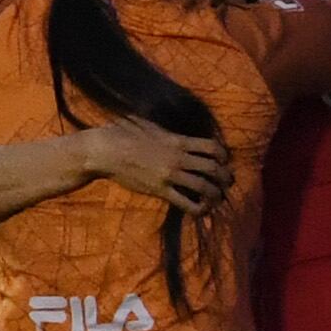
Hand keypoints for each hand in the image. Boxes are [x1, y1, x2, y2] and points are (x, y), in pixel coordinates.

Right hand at [88, 119, 231, 211]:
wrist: (103, 151)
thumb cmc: (122, 133)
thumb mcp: (150, 124)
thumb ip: (167, 128)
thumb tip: (172, 120)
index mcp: (178, 141)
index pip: (212, 146)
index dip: (223, 155)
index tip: (224, 160)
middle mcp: (178, 158)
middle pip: (214, 168)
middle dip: (226, 177)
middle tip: (228, 182)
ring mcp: (170, 175)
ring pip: (205, 187)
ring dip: (217, 194)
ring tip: (218, 198)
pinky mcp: (160, 190)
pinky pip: (186, 203)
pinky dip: (199, 209)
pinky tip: (202, 210)